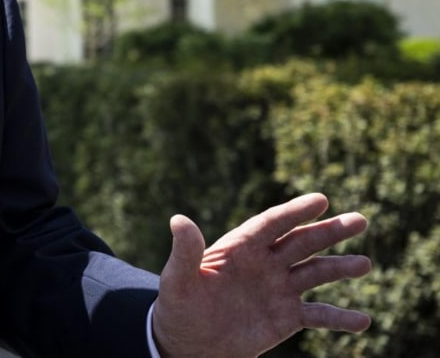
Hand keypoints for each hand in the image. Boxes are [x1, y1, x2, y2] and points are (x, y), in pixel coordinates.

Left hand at [153, 193, 370, 357]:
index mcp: (240, 248)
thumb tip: (178, 220)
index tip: (321, 199)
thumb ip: (185, 252)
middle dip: (330, 231)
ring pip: (316, 273)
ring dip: (340, 268)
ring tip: (363, 264)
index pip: (272, 224)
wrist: (190, 343)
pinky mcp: (287, 316)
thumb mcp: (178, 280)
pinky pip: (318, 315)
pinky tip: (362, 321)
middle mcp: (265, 264)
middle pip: (302, 242)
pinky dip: (340, 318)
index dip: (295, 211)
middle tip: (360, 221)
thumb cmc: (179, 307)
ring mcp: (279, 288)